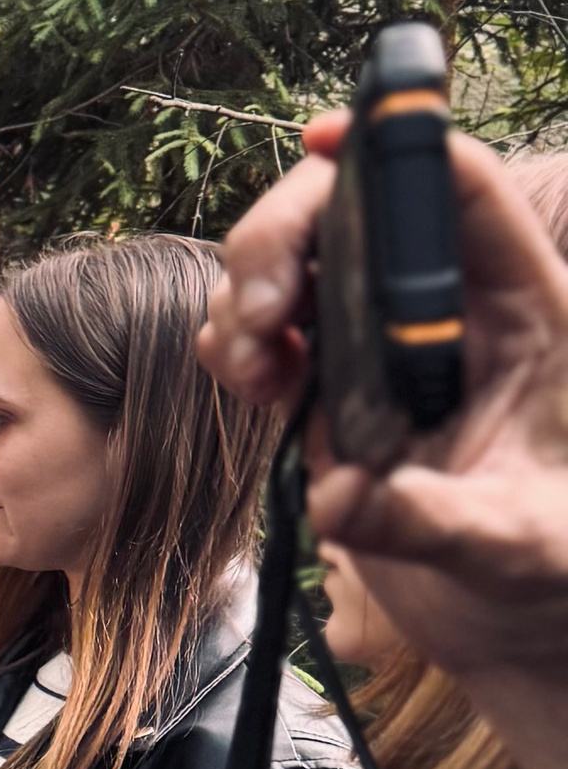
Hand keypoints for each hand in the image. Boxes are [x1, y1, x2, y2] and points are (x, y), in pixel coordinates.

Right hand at [200, 115, 567, 768]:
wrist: (513, 626)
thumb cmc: (550, 571)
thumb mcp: (516, 548)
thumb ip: (432, 521)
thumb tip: (338, 501)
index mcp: (527, 311)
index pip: (464, 191)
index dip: (398, 147)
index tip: (323, 142)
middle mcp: (447, 311)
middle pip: (350, 211)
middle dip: (281, 242)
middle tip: (259, 318)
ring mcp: (383, 344)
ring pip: (294, 265)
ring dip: (245, 299)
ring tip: (247, 371)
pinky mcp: (334, 387)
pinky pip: (264, 330)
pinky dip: (232, 341)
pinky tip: (244, 384)